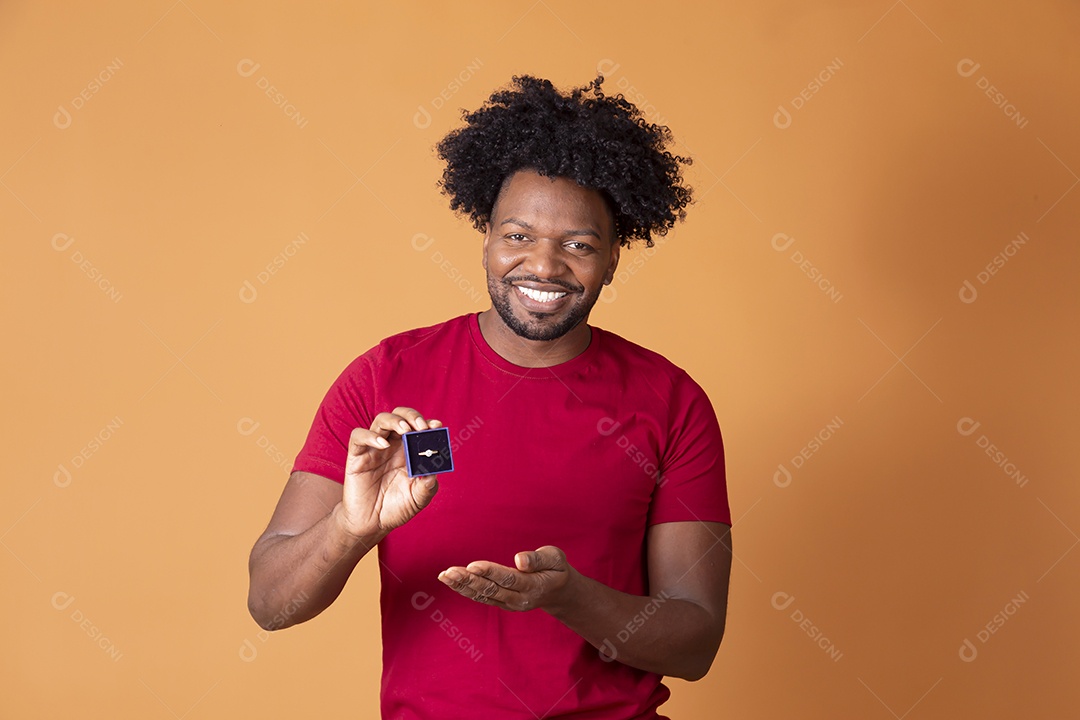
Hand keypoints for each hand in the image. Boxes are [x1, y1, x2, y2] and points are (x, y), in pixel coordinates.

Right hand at [334, 406, 441, 538]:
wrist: (372, 525)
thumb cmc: (396, 508)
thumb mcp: (418, 499)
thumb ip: (428, 485)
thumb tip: (435, 470)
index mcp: (409, 451)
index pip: (418, 427)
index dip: (427, 423)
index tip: (437, 425)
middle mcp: (392, 445)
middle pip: (400, 416)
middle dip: (412, 416)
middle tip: (421, 427)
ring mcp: (374, 448)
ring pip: (381, 420)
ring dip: (394, 420)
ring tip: (405, 430)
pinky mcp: (357, 456)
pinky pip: (358, 436)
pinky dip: (370, 436)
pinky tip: (382, 445)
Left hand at [438, 546, 573, 611]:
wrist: (559, 592)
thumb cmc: (556, 569)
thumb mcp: (556, 559)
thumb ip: (538, 559)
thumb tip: (519, 560)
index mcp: (533, 586)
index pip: (508, 579)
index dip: (490, 572)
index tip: (472, 565)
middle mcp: (519, 599)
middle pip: (490, 590)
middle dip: (469, 580)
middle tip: (449, 571)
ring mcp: (509, 604)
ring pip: (482, 596)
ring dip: (462, 586)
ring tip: (444, 576)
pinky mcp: (502, 603)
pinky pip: (481, 598)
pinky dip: (465, 590)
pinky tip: (451, 581)